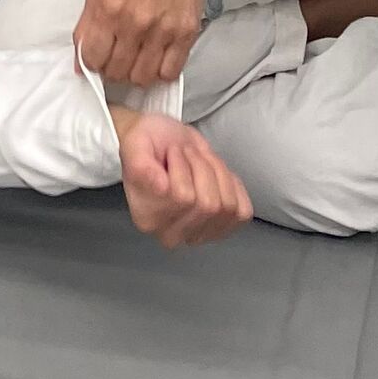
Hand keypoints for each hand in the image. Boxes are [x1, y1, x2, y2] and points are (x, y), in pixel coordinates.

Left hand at [75, 0, 206, 87]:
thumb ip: (86, 28)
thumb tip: (81, 64)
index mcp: (107, 9)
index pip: (92, 59)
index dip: (94, 64)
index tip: (100, 60)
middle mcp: (133, 22)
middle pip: (117, 72)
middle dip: (114, 70)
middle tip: (120, 58)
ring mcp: (161, 30)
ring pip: (142, 78)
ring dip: (137, 74)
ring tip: (139, 59)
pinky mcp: (185, 34)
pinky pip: (170, 72)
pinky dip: (162, 72)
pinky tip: (158, 58)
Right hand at [114, 112, 251, 249]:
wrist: (162, 144)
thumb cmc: (149, 144)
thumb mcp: (135, 144)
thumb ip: (141, 164)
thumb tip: (161, 187)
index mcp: (147, 219)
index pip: (183, 198)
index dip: (183, 167)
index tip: (172, 151)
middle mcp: (172, 234)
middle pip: (208, 204)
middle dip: (201, 167)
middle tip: (187, 153)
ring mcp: (199, 234)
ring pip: (227, 205)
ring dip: (217, 172)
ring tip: (200, 161)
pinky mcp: (223, 228)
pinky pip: (242, 211)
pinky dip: (234, 186)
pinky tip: (215, 176)